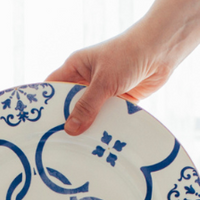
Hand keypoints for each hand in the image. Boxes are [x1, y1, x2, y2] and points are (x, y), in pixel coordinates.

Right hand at [47, 22, 181, 135]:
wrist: (161, 50)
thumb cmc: (128, 54)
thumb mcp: (104, 81)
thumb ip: (87, 106)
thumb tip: (70, 129)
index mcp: (75, 68)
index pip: (53, 88)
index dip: (45, 105)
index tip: (39, 126)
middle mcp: (87, 80)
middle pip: (70, 105)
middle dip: (67, 122)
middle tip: (57, 144)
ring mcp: (103, 91)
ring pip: (90, 114)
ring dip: (89, 127)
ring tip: (78, 150)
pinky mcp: (120, 100)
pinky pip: (109, 117)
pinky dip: (107, 127)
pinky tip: (101, 143)